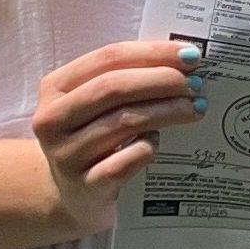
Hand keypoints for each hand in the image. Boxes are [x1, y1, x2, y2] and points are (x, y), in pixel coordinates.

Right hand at [30, 39, 208, 236]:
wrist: (73, 195)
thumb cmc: (93, 136)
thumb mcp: (96, 103)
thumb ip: (127, 77)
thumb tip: (184, 60)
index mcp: (55, 88)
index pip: (109, 58)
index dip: (153, 52)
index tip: (190, 54)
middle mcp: (52, 120)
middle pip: (115, 87)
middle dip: (162, 81)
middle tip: (196, 84)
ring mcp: (66, 156)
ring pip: (124, 122)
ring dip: (167, 111)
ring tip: (196, 107)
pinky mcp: (85, 187)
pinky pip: (125, 162)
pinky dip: (148, 147)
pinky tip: (159, 142)